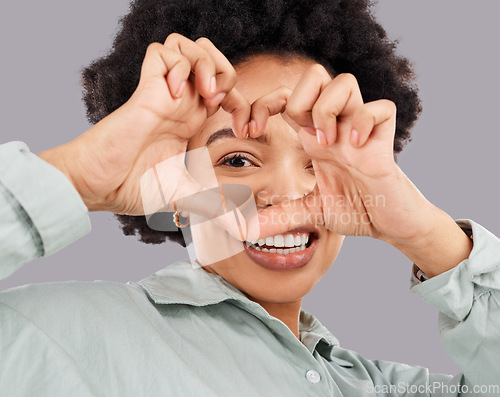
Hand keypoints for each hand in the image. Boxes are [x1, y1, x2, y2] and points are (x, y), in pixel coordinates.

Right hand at [39, 34, 249, 215]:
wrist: (100, 187)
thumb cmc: (133, 188)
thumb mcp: (187, 196)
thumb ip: (216, 208)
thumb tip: (245, 232)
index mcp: (192, 123)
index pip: (228, 92)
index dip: (246, 103)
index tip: (249, 130)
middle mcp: (181, 105)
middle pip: (210, 59)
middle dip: (227, 73)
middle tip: (224, 103)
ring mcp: (163, 95)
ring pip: (188, 47)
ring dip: (205, 63)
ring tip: (204, 92)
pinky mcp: (145, 91)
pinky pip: (161, 52)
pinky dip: (175, 63)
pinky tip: (175, 90)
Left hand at [251, 66, 471, 275]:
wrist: (390, 223)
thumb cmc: (356, 210)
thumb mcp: (310, 213)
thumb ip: (278, 218)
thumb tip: (244, 230)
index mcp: (314, 138)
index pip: (285, 99)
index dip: (262, 105)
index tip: (249, 131)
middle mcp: (335, 127)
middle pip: (315, 75)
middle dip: (298, 97)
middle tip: (302, 133)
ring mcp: (360, 130)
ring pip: (345, 82)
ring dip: (329, 110)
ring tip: (329, 144)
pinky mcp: (384, 140)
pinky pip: (380, 108)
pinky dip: (364, 122)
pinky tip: (357, 148)